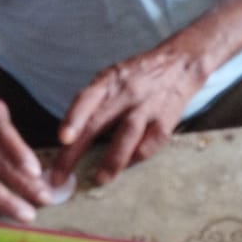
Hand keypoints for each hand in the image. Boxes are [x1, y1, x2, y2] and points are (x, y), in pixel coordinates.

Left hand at [52, 44, 206, 185]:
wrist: (180, 63)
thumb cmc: (137, 77)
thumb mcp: (112, 79)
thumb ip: (93, 102)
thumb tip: (69, 137)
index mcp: (107, 82)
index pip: (85, 99)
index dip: (73, 119)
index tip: (63, 139)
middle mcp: (125, 92)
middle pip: (98, 123)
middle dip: (76, 152)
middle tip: (61, 175)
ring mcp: (147, 106)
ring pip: (126, 134)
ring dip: (112, 159)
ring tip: (99, 179)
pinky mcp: (166, 119)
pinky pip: (151, 142)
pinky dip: (138, 155)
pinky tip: (128, 166)